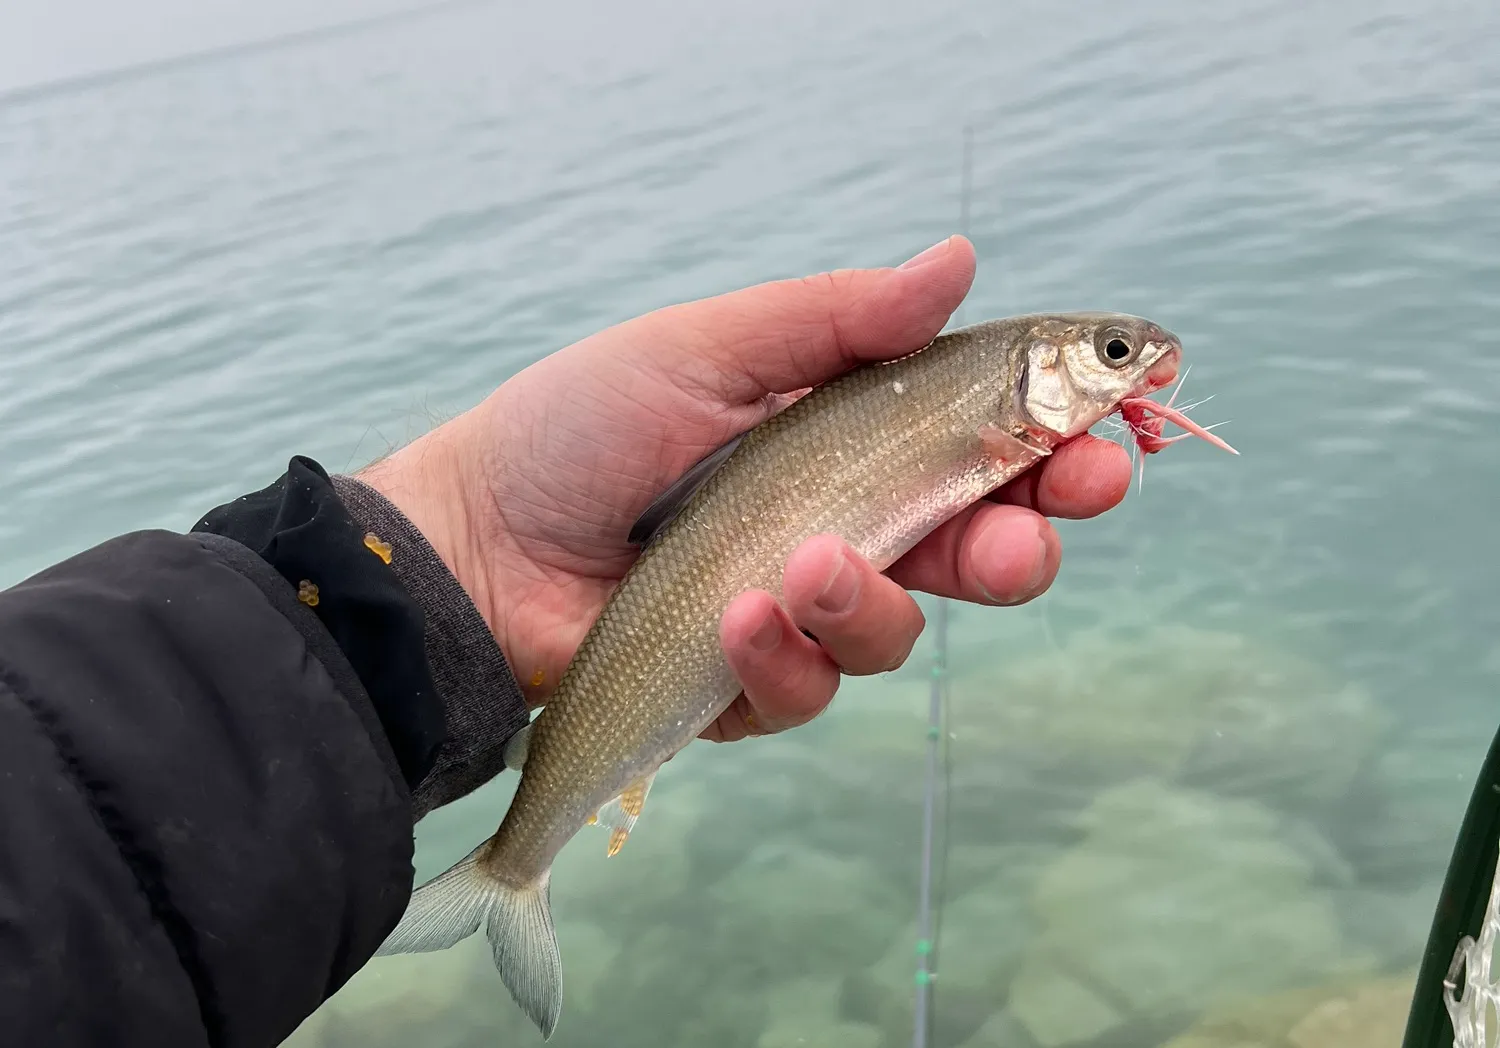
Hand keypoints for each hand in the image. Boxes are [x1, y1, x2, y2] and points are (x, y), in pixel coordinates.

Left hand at [357, 236, 1131, 741]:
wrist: (473, 543)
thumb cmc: (575, 429)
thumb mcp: (706, 347)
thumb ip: (833, 318)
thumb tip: (956, 259)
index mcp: (844, 434)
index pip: (982, 435)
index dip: (1061, 432)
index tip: (1124, 421)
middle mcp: (843, 522)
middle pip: (983, 542)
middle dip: (1037, 528)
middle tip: (1059, 507)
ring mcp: (802, 609)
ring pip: (905, 628)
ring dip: (874, 597)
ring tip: (804, 562)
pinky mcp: (755, 681)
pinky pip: (814, 687)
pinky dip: (786, 651)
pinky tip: (736, 615)